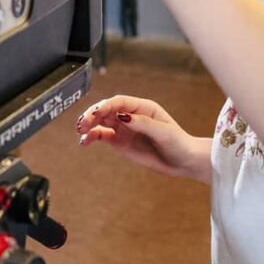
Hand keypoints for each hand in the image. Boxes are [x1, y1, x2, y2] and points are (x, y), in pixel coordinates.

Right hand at [74, 95, 209, 182]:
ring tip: (80, 131)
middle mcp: (130, 115)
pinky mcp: (120, 141)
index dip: (105, 106)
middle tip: (83, 124)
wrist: (183, 161)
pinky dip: (91, 137)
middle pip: (106, 110)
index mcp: (142, 107)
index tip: (95, 113)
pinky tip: (84, 141)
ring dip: (89, 124)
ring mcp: (124, 128)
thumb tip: (122, 116)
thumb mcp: (163, 132)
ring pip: (101, 121)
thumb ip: (143, 123)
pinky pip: (102, 136)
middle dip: (92, 115)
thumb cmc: (178, 143)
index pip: (119, 102)